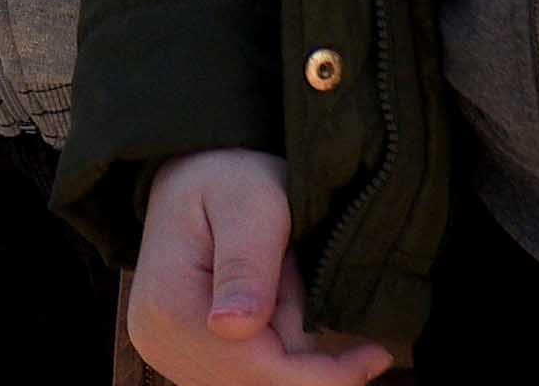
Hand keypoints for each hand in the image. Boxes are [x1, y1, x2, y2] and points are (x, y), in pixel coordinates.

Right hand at [128, 149, 391, 384]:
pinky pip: (248, 374)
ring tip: (283, 280)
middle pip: (262, 381)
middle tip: (304, 278)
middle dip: (303, 349)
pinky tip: (273, 303)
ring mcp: (170, 355)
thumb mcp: (252, 201)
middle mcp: (161, 342)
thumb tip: (233, 328)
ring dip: (289, 346)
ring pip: (259, 380)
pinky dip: (275, 348)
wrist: (196, 173)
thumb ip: (248, 263)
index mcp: (170, 307)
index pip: (259, 371)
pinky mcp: (186, 359)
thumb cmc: (230, 177)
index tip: (377, 355)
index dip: (325, 375)